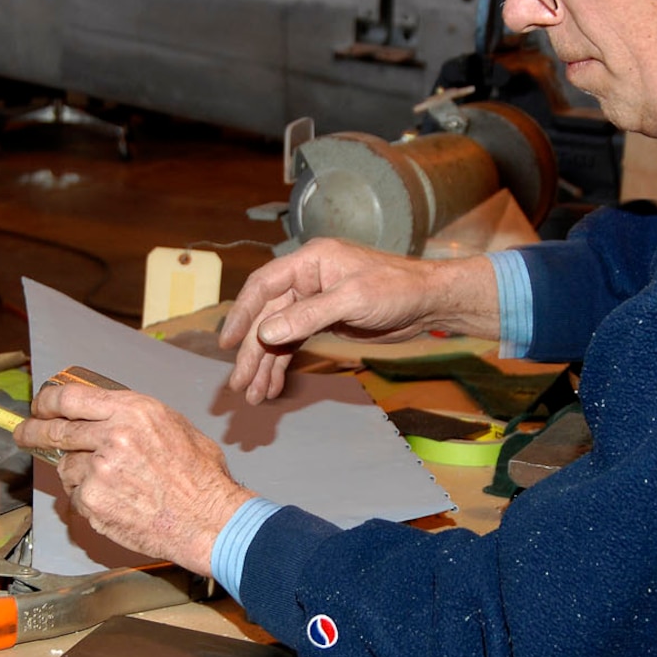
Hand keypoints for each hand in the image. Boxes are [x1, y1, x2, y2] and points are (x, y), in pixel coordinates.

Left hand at [13, 381, 254, 574]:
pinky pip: (77, 497)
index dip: (48, 400)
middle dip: (33, 431)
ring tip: (112, 485)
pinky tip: (117, 504)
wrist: (209, 520)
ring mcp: (98, 471)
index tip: (40, 406)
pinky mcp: (93, 501)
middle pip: (55, 430)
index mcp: (133, 411)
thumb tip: (103, 415)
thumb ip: (134, 418)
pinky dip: (89, 500)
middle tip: (23, 434)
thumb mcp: (174, 427)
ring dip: (78, 474)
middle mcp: (111, 436)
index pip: (72, 397)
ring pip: (67, 468)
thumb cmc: (200, 478)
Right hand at [217, 239, 500, 402]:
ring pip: (279, 335)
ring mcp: (314, 302)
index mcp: (310, 261)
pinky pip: (294, 343)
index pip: (264, 286)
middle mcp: (306, 279)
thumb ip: (308, 315)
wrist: (429, 302)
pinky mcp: (324, 321)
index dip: (242, 314)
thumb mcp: (353, 300)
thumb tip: (266, 333)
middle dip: (252, 353)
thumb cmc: (397, 289)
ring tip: (253, 395)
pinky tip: (272, 385)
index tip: (227, 345)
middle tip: (239, 385)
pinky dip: (282, 365)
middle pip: (268, 317)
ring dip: (264, 365)